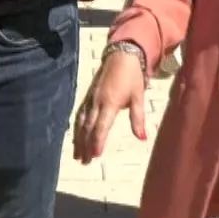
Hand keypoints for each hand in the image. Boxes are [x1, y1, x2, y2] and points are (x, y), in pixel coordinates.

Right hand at [73, 48, 147, 163]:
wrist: (121, 55)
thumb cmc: (132, 77)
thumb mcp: (138, 97)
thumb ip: (138, 118)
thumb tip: (142, 138)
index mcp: (110, 103)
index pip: (101, 126)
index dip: (97, 141)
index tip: (95, 155)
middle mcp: (97, 102)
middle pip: (88, 127)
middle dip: (85, 145)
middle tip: (84, 162)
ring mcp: (90, 98)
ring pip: (81, 122)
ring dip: (78, 139)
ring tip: (77, 155)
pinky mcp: (89, 96)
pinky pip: (80, 114)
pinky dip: (77, 127)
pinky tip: (76, 136)